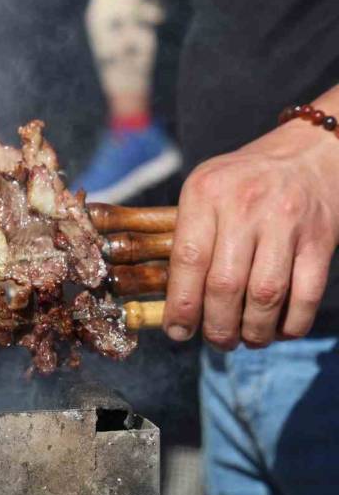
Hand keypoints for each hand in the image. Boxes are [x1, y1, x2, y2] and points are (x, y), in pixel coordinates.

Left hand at [163, 118, 338, 347]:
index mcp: (206, 193)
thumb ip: (189, 235)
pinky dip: (292, 324)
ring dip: (254, 331)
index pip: (188, 259)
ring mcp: (286, 222)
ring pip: (266, 296)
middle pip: (225, 285)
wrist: (309, 153)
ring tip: (246, 339)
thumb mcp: (205, 189)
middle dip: (217, 326)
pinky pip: (306, 295)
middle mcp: (245, 206)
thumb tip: (173, 301)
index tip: (178, 331)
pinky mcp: (321, 239)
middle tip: (216, 341)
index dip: (181, 305)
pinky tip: (279, 330)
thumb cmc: (244, 180)